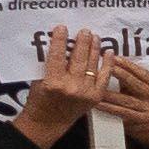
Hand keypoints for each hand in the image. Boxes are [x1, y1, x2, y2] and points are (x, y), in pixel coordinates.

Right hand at [12, 28, 111, 146]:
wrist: (49, 121)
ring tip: (95, 37)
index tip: (63, 28)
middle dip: (82, 42)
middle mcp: (71, 87)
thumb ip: (49, 64)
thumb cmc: (40, 98)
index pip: (57, 56)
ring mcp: (86, 92)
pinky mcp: (96, 96)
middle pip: (78, 59)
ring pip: (92, 65)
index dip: (61, 41)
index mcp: (53, 82)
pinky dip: (107, 64)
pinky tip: (108, 52)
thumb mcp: (39, 79)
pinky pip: (103, 76)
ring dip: (94, 49)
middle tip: (85, 31)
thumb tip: (61, 43)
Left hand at [97, 55, 148, 144]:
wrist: (148, 126)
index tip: (114, 57)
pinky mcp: (140, 119)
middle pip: (134, 83)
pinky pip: (121, 112)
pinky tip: (98, 103)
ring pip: (126, 99)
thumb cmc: (139, 102)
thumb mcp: (141, 89)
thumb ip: (131, 78)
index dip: (128, 65)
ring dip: (110, 93)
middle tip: (105, 67)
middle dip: (119, 74)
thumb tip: (113, 60)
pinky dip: (109, 108)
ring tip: (97, 86)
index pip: (142, 73)